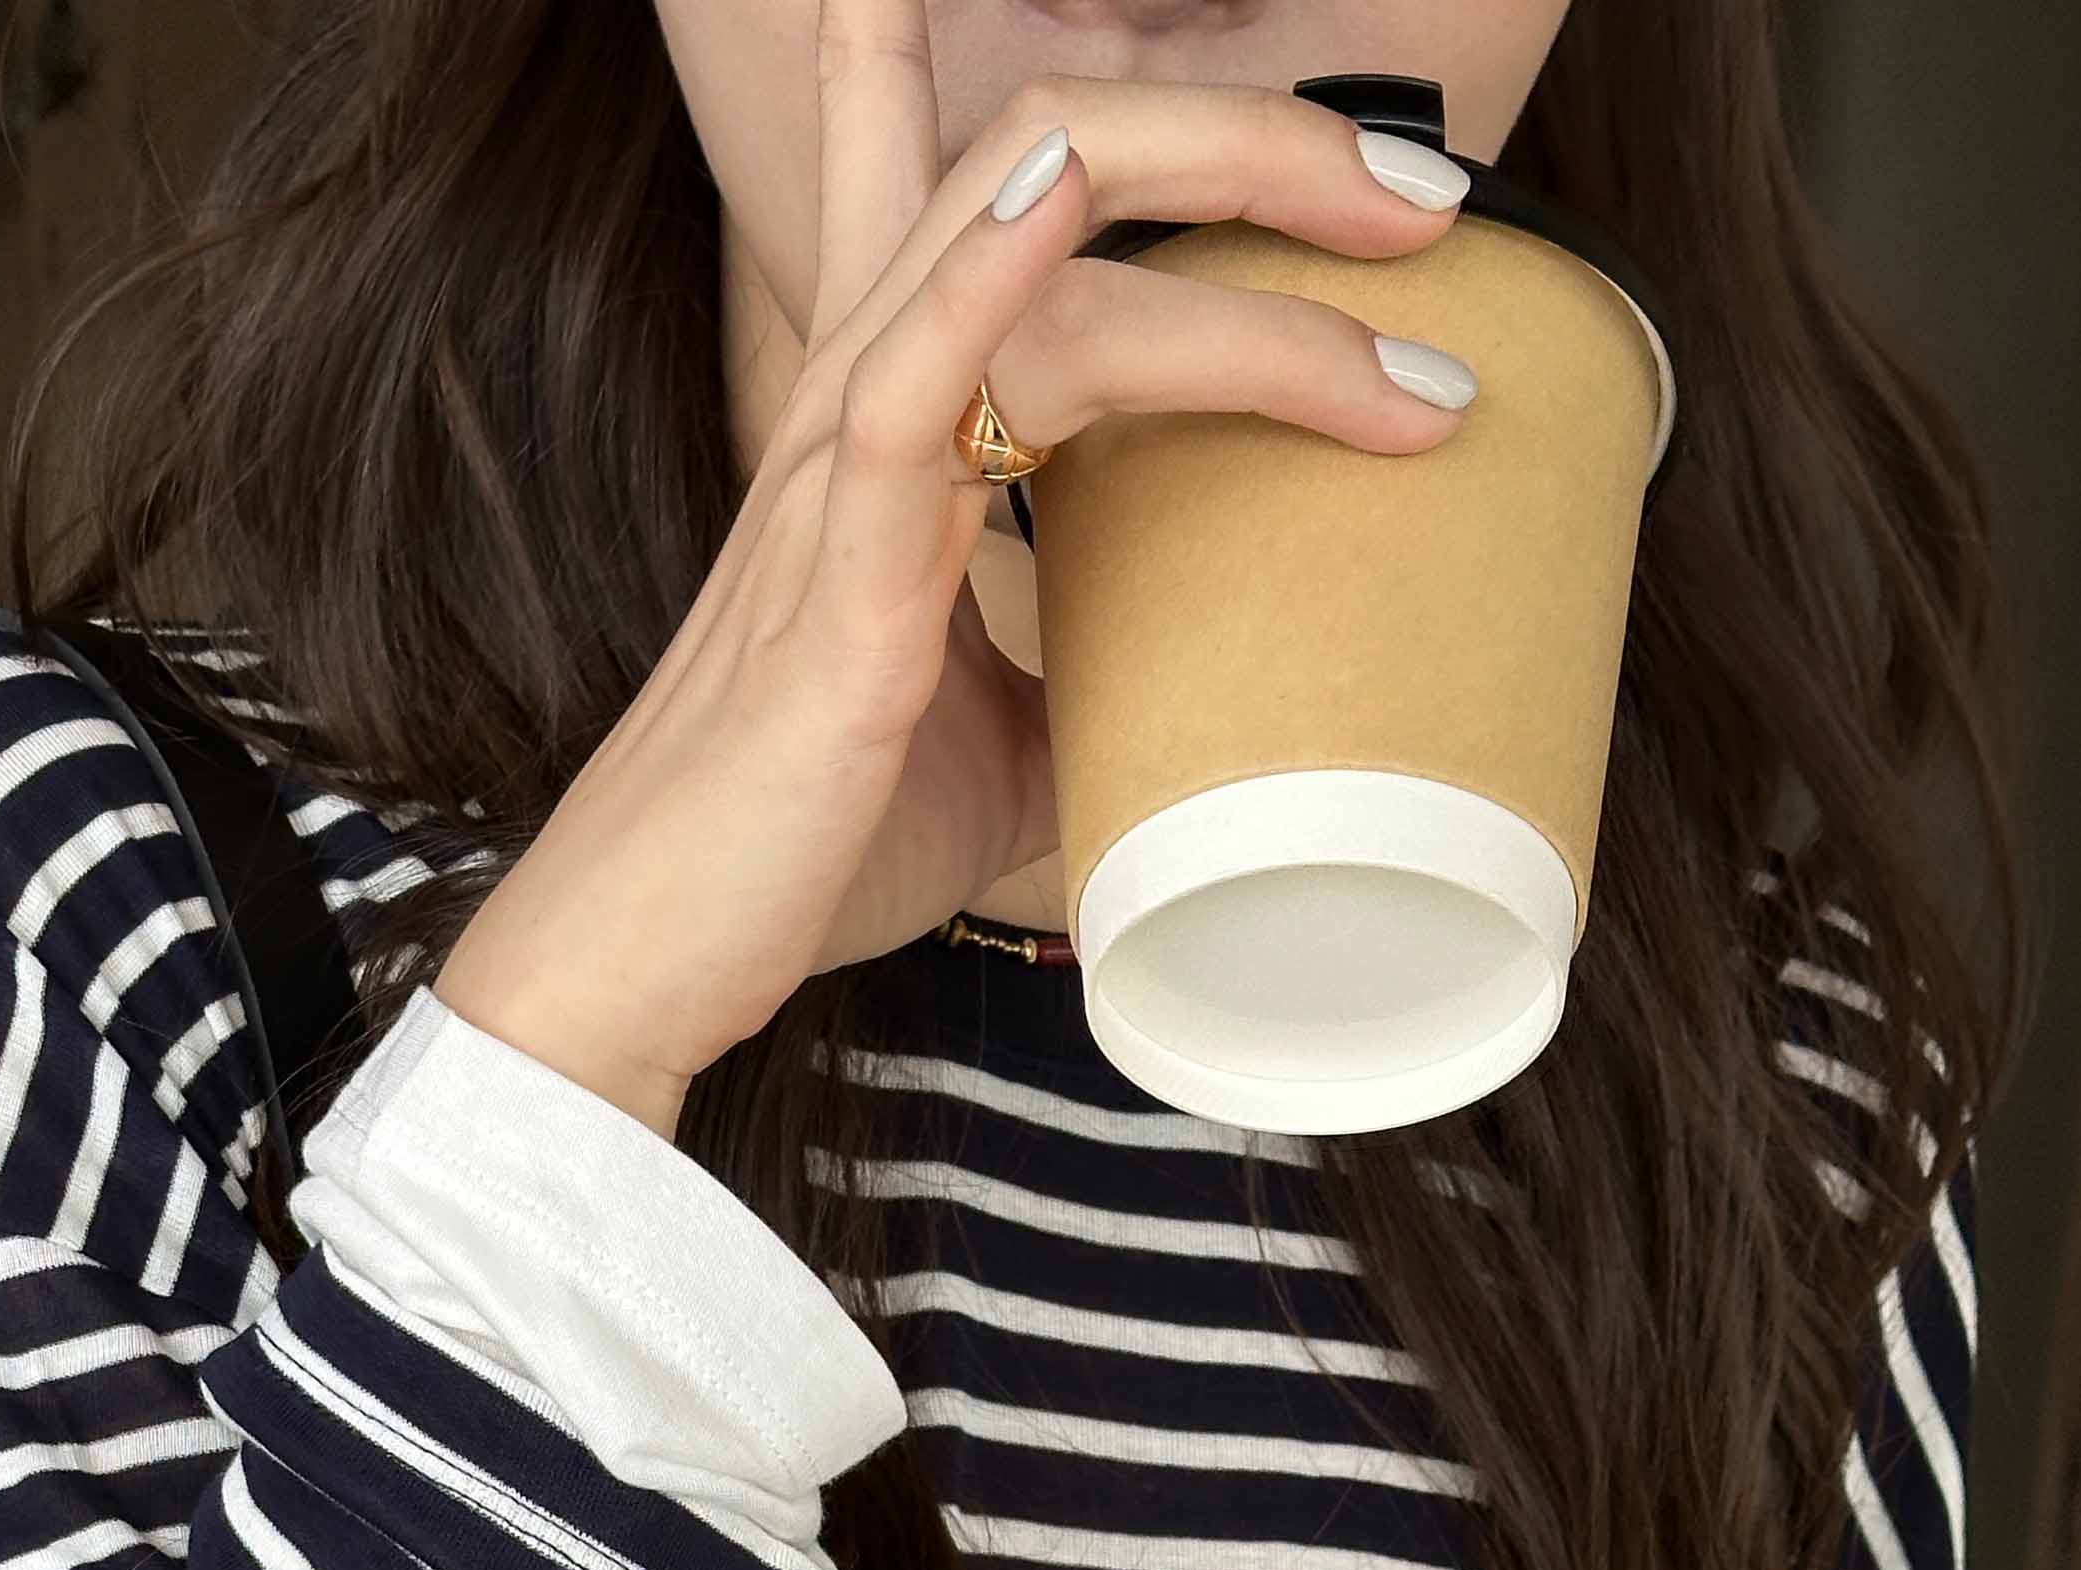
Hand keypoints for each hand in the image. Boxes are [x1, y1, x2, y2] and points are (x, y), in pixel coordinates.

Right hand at [429, 0, 1476, 1130]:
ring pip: (1019, 231)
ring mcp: (842, 483)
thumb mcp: (1003, 749)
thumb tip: (1228, 712)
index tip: (1235, 104)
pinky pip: (904, 396)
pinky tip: (1064, 194)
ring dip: (1223, 198)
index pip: (956, 192)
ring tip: (1394, 221)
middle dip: (1245, 135)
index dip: (1049, 94)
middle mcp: (863, 410)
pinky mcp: (837, 592)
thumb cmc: (807, 850)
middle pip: (1045, 152)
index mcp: (897, 431)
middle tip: (1421, 187)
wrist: (659, 965)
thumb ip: (1104, 683)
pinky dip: (988, 279)